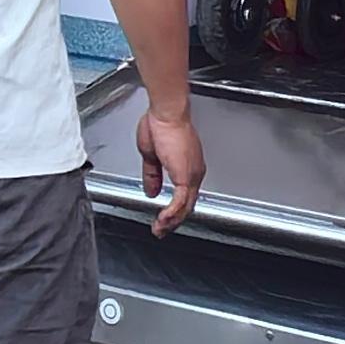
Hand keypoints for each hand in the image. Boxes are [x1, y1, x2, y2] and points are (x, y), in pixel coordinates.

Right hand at [134, 102, 203, 234]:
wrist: (166, 114)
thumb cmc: (160, 124)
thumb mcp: (150, 155)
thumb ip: (152, 176)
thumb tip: (151, 191)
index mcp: (187, 166)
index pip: (184, 195)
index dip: (173, 209)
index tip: (162, 218)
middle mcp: (194, 172)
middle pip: (186, 205)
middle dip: (172, 221)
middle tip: (160, 229)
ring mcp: (192, 175)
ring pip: (185, 207)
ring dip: (171, 221)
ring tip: (159, 229)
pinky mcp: (186, 177)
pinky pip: (180, 203)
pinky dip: (170, 214)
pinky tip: (162, 220)